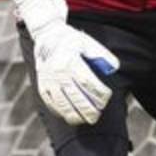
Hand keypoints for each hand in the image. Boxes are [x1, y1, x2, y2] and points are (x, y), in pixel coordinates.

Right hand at [19, 0, 118, 125]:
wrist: (47, 37)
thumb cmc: (72, 41)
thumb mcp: (88, 42)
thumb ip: (102, 55)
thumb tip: (113, 68)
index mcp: (70, 61)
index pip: (88, 83)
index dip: (100, 93)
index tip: (107, 96)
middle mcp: (58, 74)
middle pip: (77, 99)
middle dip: (90, 111)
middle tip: (97, 115)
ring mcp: (49, 83)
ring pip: (63, 106)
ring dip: (77, 116)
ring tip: (87, 119)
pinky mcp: (43, 88)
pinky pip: (53, 106)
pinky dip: (64, 113)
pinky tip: (73, 115)